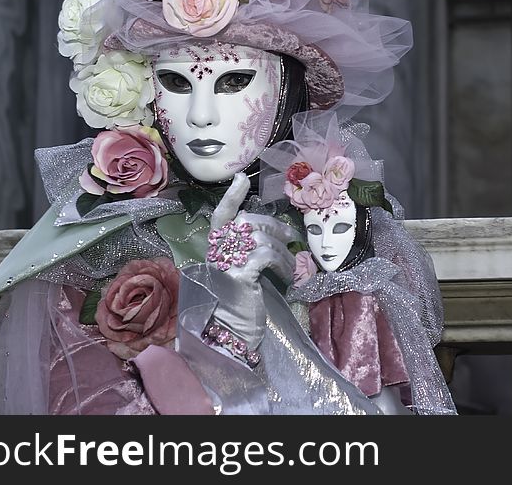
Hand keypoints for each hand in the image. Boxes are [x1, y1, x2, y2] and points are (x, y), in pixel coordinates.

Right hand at [206, 173, 299, 350]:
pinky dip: (284, 264)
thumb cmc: (240, 302)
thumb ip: (249, 250)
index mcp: (215, 247)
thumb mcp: (243, 270)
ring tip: (295, 267)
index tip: (241, 178)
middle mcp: (217, 251)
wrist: (230, 332)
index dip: (232, 196)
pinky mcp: (238, 276)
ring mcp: (225, 263)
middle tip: (293, 237)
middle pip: (248, 222)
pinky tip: (291, 276)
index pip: (221, 215)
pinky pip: (267, 257)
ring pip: (262, 239)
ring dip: (285, 252)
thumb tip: (277, 233)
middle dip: (275, 226)